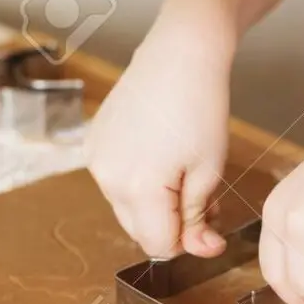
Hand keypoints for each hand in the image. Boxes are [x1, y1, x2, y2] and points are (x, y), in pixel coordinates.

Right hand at [86, 9, 234, 258]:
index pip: (159, 246)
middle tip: (203, 197)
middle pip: (140, 231)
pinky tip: (160, 156)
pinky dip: (138, 181)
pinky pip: (115, 182)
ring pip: (127, 209)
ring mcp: (95, 160)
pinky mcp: (93, 144)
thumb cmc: (200, 107)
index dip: (188, 242)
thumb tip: (200, 250)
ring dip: (155, 205)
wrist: (179, 54)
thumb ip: (198, 218)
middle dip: (171, 224)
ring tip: (182, 173)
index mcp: (137, 188)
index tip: (210, 223)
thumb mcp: (209, 171)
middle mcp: (106, 179)